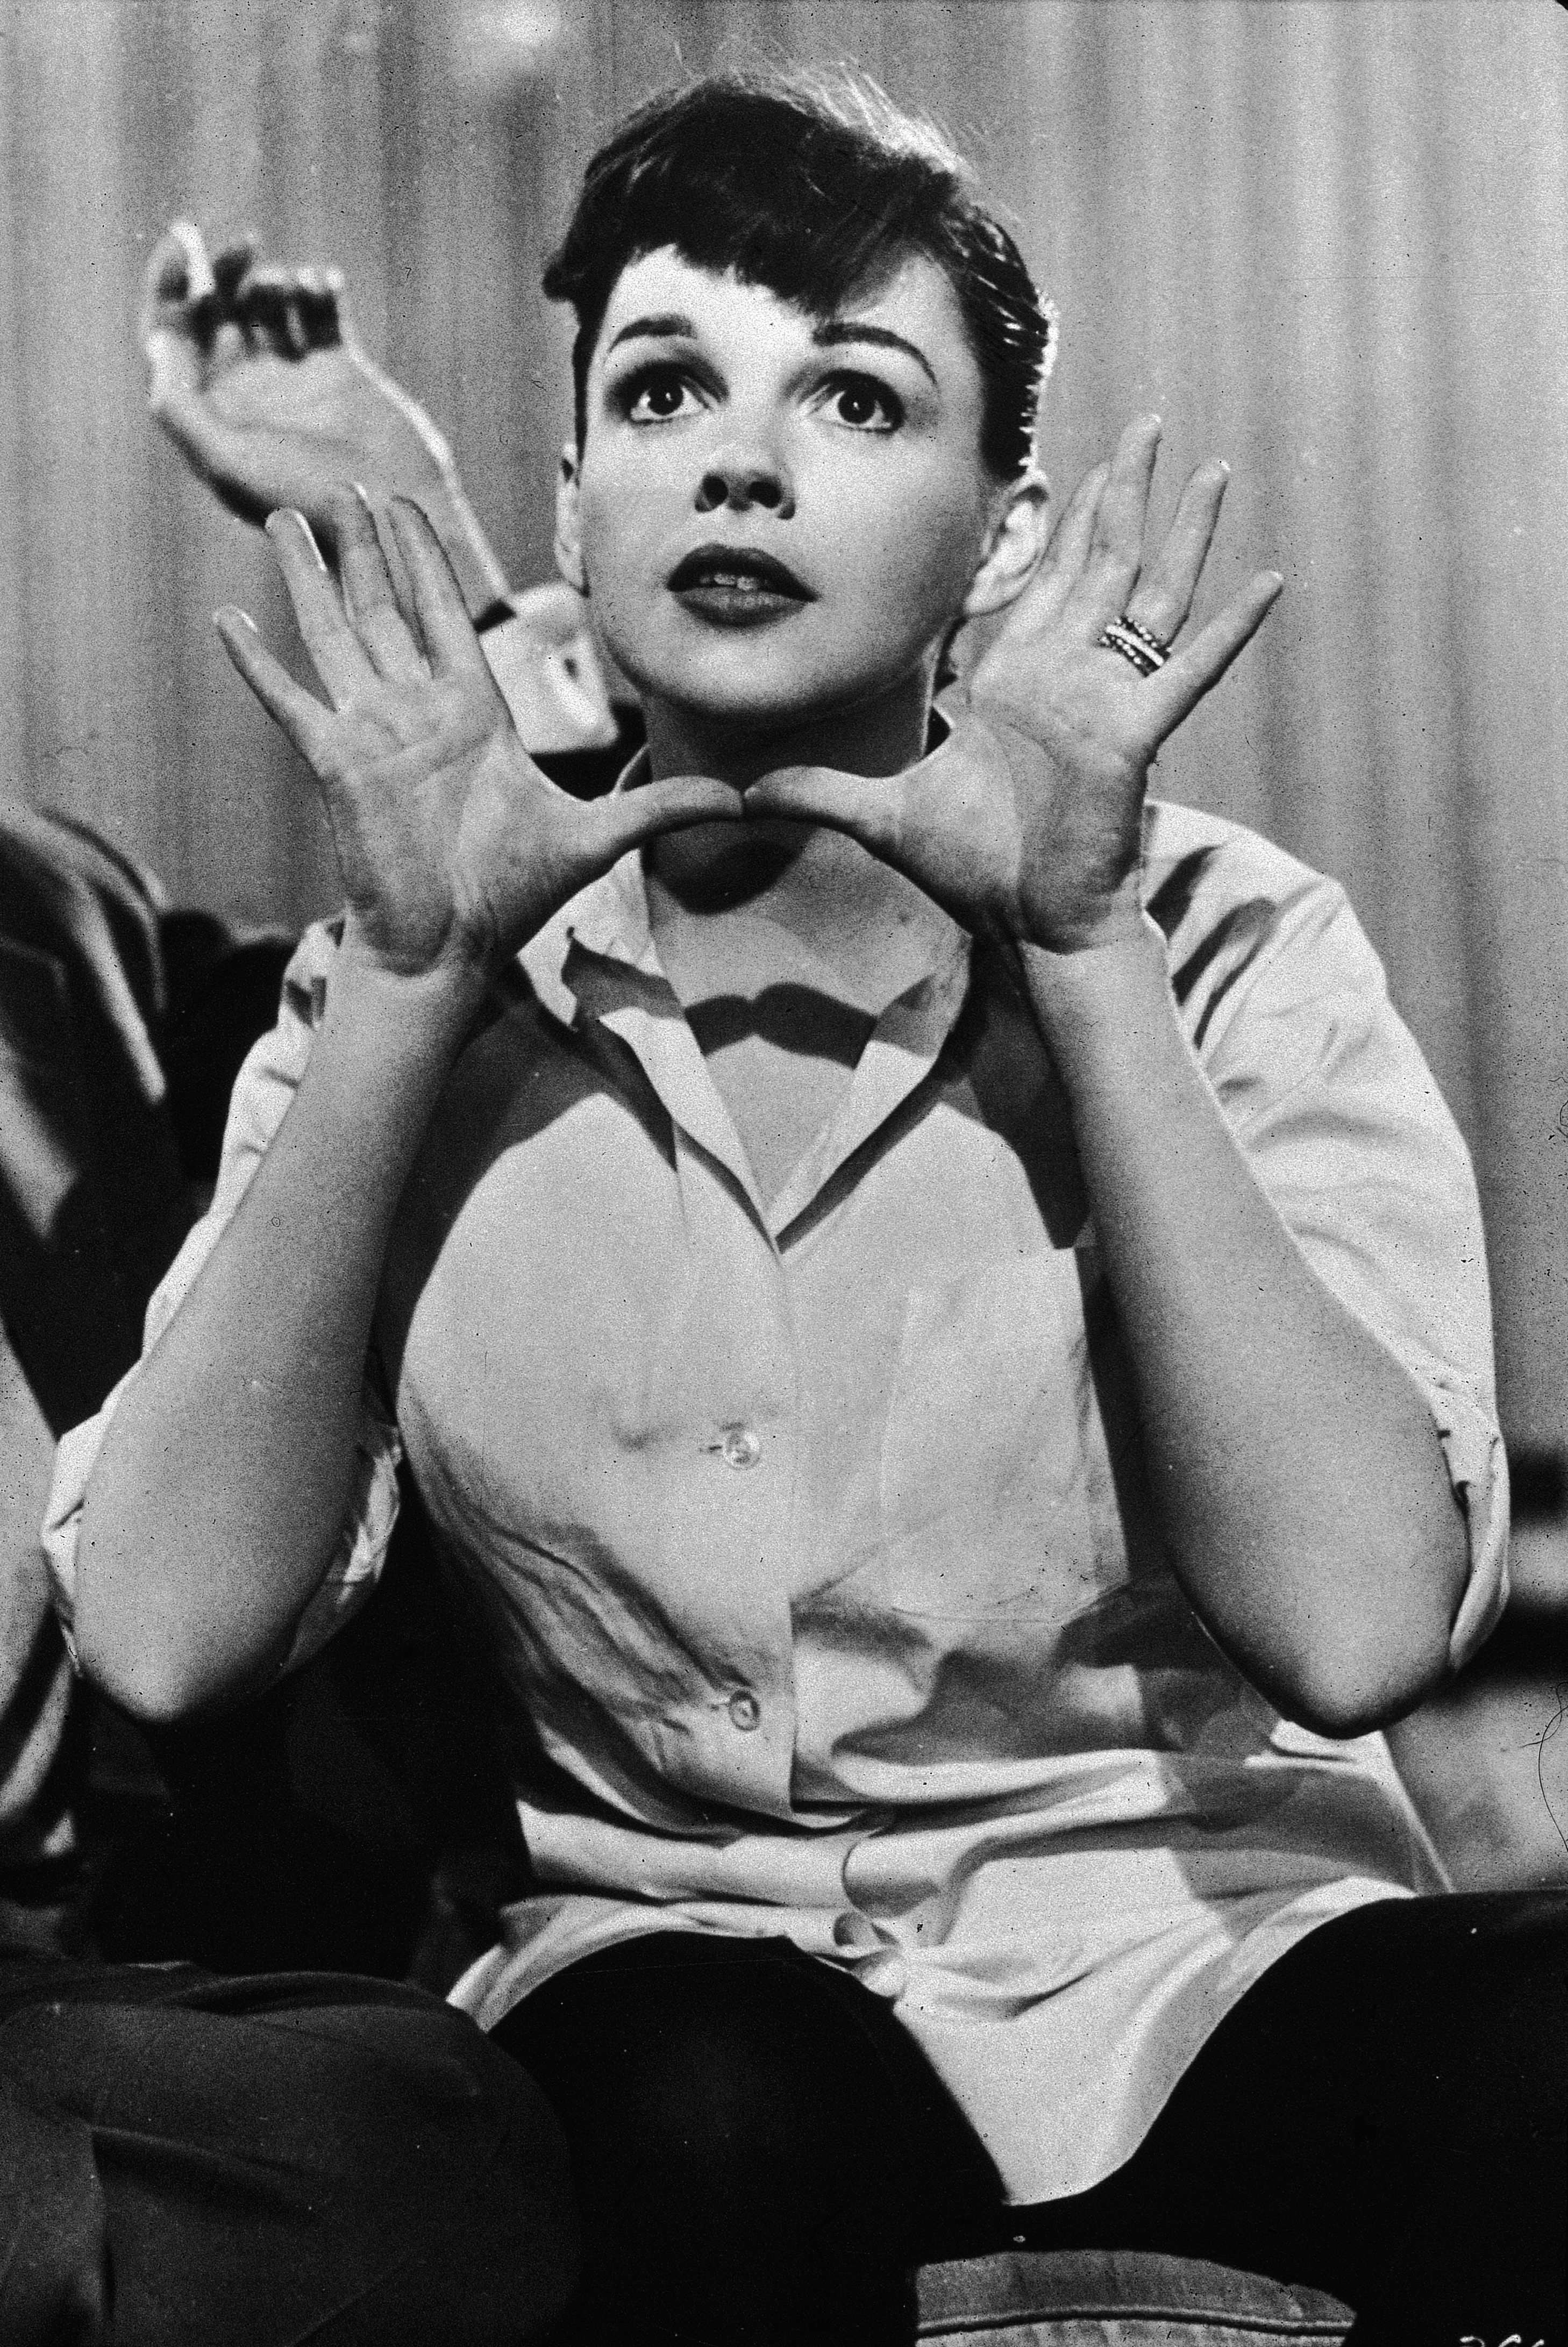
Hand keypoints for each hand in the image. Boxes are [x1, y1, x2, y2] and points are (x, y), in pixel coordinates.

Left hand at [142, 223, 505, 614]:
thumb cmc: (305, 498)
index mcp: (212, 411)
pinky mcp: (342, 368)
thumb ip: (178, 406)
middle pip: (218, 307)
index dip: (170, 285)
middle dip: (223, 270)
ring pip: (268, 302)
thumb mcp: (226, 462)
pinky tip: (324, 286)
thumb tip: (159, 339)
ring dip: (272, 280)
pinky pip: (321, 310)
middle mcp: (249, 390)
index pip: (173, 333)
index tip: (186, 246)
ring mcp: (296, 377)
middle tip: (242, 246)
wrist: (389, 512)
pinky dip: (319, 286)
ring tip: (292, 290)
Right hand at [216, 491, 739, 990]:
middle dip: (369, 546)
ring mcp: (370, 733)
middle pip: (386, 607)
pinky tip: (229, 619)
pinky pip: (290, 700)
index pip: (443, 617)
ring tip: (284, 519)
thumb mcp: (597, 838)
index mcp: (471, 717)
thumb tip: (738, 799)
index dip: (425, 561)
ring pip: (335, 634)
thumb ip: (660, 807)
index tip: (406, 508)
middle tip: (350, 487)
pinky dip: (258, 663)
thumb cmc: (509, 900)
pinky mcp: (336, 763)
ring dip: (309, 577)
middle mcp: (415, 712)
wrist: (450, 952)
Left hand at [744, 417, 1281, 955]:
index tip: (1082, 469)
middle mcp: (1069, 678)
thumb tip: (741, 793)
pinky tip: (1269, 582)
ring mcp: (1108, 700)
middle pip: (1104, 561)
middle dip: (1125, 490)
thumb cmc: (973, 871)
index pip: (1044, 583)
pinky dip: (1230, 629)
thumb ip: (816, 791)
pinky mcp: (1135, 734)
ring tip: (1216, 468)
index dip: (1065, 524)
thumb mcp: (879, 815)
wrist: (1026, 923)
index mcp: (1017, 682)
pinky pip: (1191, 670)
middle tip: (1150, 421)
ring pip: (1151, 593)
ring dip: (1184, 531)